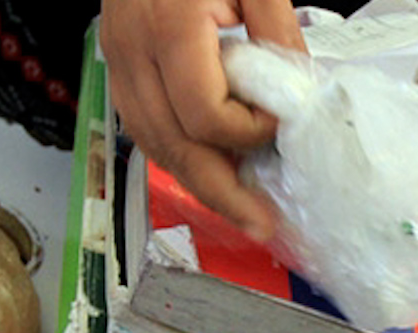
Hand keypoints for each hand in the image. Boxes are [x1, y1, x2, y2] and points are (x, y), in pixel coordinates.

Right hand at [99, 0, 303, 242]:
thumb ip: (276, 30)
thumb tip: (301, 90)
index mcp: (169, 25)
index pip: (206, 114)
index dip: (248, 130)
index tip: (280, 121)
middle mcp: (132, 49)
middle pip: (173, 146)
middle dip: (221, 192)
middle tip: (261, 222)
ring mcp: (116, 58)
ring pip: (150, 144)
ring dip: (195, 182)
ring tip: (237, 209)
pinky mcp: (115, 62)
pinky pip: (141, 124)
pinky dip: (175, 153)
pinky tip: (207, 170)